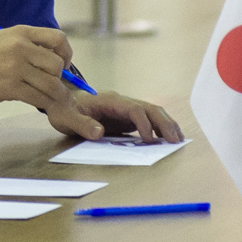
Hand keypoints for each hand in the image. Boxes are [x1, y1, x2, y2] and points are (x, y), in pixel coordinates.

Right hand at [0, 25, 102, 137]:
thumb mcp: (4, 40)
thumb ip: (27, 46)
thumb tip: (54, 63)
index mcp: (21, 33)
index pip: (58, 38)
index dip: (66, 54)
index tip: (62, 65)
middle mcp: (21, 47)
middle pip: (57, 64)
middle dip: (60, 78)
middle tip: (53, 85)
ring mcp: (15, 67)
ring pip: (51, 83)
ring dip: (55, 94)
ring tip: (51, 98)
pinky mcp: (10, 86)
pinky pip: (38, 97)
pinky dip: (44, 103)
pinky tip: (41, 104)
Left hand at [65, 91, 182, 143]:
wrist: (62, 102)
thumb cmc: (64, 110)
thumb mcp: (66, 118)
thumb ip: (81, 125)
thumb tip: (99, 133)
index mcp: (109, 100)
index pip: (133, 109)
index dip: (143, 123)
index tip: (148, 140)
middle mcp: (121, 102)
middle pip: (149, 108)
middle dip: (164, 123)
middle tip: (176, 140)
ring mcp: (126, 109)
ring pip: (152, 112)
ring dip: (166, 124)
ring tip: (179, 140)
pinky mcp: (126, 117)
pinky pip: (148, 120)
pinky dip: (160, 128)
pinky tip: (168, 139)